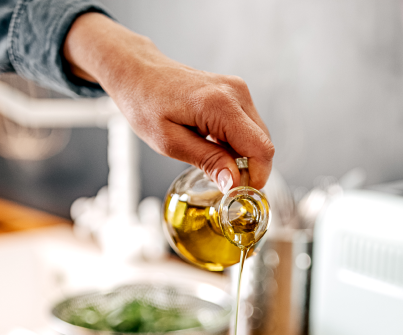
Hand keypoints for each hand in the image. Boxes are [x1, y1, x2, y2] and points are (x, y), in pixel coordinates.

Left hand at [63, 13, 273, 190]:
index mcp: (220, 105)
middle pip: (263, 144)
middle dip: (249, 170)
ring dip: (242, 157)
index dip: (256, 177)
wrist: (138, 72)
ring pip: (257, 137)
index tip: (238, 193)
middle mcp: (236, 93)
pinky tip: (213, 147)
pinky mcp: (235, 92)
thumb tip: (234, 182)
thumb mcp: (170, 142)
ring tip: (212, 162)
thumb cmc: (145, 103)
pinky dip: (237, 144)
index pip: (260, 149)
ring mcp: (237, 90)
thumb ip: (207, 161)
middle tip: (222, 182)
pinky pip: (247, 127)